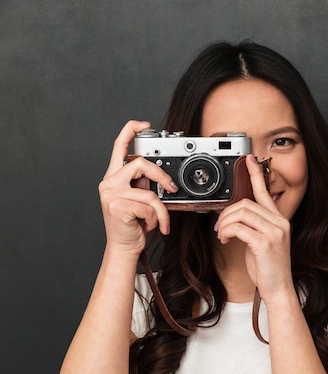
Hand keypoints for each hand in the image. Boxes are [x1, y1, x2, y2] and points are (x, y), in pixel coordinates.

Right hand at [99, 121, 178, 254]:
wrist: (124, 248)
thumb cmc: (134, 224)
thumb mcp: (140, 199)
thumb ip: (144, 184)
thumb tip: (164, 177)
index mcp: (114, 177)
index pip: (119, 146)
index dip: (130, 130)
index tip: (144, 124)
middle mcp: (109, 182)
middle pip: (141, 164)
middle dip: (161, 177)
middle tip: (171, 189)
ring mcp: (111, 193)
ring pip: (149, 192)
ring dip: (159, 210)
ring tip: (157, 221)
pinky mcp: (117, 206)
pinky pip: (149, 206)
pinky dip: (155, 218)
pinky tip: (146, 226)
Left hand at [214, 155, 294, 300]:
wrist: (279, 289)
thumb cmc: (268, 268)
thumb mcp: (261, 243)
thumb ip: (253, 226)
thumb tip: (233, 216)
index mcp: (279, 220)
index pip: (265, 191)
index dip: (256, 174)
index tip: (249, 160)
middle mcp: (279, 222)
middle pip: (245, 203)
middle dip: (226, 213)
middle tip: (219, 227)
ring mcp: (274, 232)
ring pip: (240, 213)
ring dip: (224, 223)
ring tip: (221, 235)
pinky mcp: (265, 242)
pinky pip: (238, 228)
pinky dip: (226, 232)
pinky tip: (224, 240)